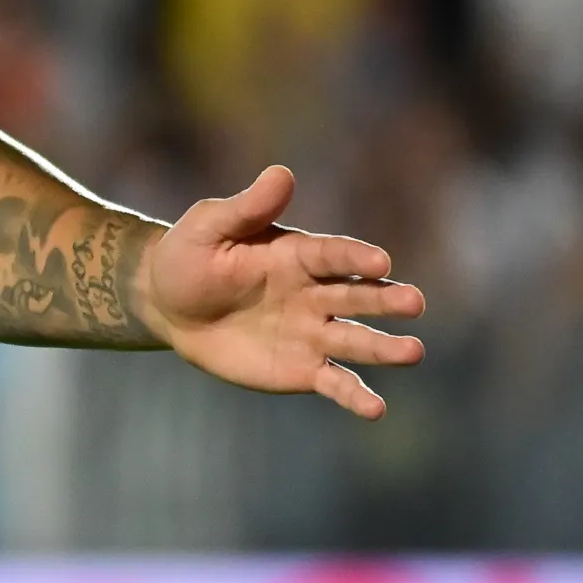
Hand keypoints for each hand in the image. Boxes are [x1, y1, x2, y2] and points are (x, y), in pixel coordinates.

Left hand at [133, 166, 424, 420]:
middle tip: (415, 302)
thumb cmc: (189, 257)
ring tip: (413, 352)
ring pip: (355, 341)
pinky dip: (355, 396)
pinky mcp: (302, 369)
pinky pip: (334, 382)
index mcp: (299, 255)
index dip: (356, 258)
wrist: (168, 306)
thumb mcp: (209, 227)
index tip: (380, 262)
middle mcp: (317, 293)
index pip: (335, 255)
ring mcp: (313, 333)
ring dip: (384, 348)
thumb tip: (280, 173)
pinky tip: (376, 409)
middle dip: (385, 299)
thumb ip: (246, 208)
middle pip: (357, 296)